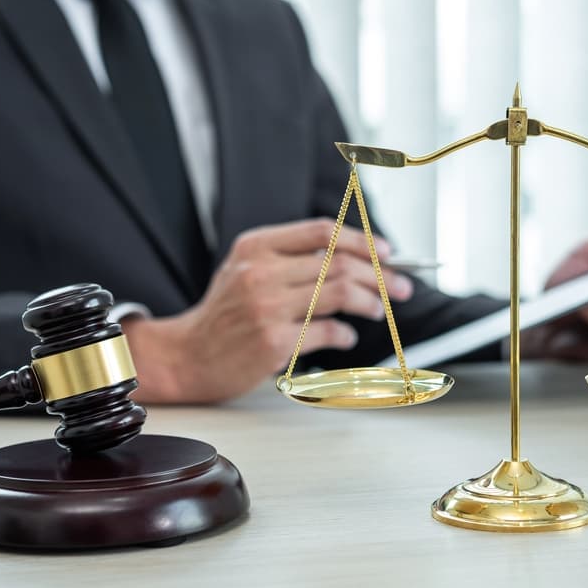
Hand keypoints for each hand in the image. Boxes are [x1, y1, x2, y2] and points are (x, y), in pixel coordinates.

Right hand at [123, 218, 414, 403]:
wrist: (185, 355)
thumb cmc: (224, 315)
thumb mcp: (245, 269)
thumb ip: (290, 258)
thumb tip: (355, 257)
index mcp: (256, 246)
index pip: (323, 231)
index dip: (363, 240)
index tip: (388, 253)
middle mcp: (261, 271)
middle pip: (339, 262)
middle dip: (381, 274)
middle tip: (402, 288)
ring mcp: (267, 307)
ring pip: (341, 292)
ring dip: (372, 301)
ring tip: (380, 310)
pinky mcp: (273, 342)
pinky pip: (328, 330)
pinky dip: (346, 333)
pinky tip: (348, 336)